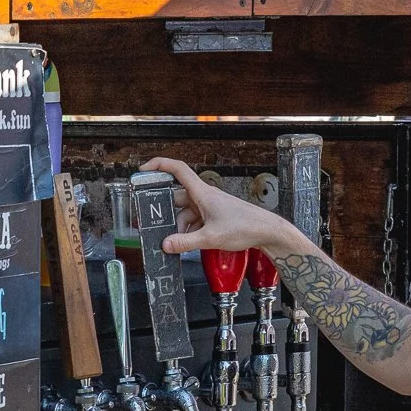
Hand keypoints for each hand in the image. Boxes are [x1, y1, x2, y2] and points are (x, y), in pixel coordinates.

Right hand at [140, 157, 303, 258]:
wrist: (267, 231)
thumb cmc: (245, 227)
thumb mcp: (211, 237)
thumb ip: (186, 242)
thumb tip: (166, 245)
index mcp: (203, 193)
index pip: (178, 170)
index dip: (159, 165)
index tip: (143, 170)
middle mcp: (205, 196)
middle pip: (177, 198)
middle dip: (166, 214)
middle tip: (155, 226)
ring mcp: (209, 206)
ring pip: (185, 212)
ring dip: (179, 226)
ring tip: (178, 243)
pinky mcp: (214, 215)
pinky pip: (195, 220)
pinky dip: (189, 230)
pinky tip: (189, 243)